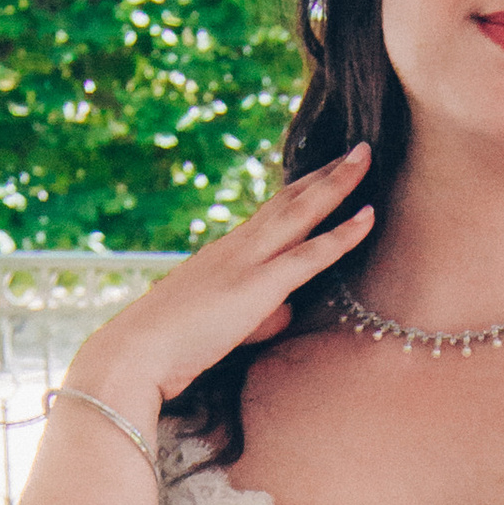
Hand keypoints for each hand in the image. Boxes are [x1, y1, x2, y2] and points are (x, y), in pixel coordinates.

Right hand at [70, 144, 374, 420]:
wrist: (135, 354)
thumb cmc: (169, 349)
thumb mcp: (220, 327)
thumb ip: (258, 315)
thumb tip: (287, 310)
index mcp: (224, 254)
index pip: (270, 214)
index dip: (300, 191)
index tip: (325, 172)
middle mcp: (236, 247)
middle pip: (289, 200)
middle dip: (324, 174)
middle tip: (356, 149)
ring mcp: (247, 262)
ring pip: (301, 212)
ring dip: (336, 183)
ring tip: (365, 156)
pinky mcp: (257, 286)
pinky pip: (310, 254)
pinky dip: (342, 234)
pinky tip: (368, 215)